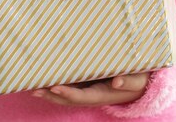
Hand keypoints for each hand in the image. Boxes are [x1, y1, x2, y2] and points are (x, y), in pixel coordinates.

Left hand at [30, 72, 150, 106]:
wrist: (142, 83)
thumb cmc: (140, 79)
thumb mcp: (139, 79)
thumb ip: (130, 80)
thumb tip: (117, 80)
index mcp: (103, 94)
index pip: (82, 96)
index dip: (68, 94)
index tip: (55, 88)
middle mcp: (92, 94)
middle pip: (68, 99)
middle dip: (51, 95)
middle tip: (34, 88)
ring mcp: (88, 90)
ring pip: (66, 94)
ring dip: (49, 92)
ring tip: (32, 85)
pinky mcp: (87, 83)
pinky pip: (70, 85)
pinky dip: (56, 83)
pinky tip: (44, 77)